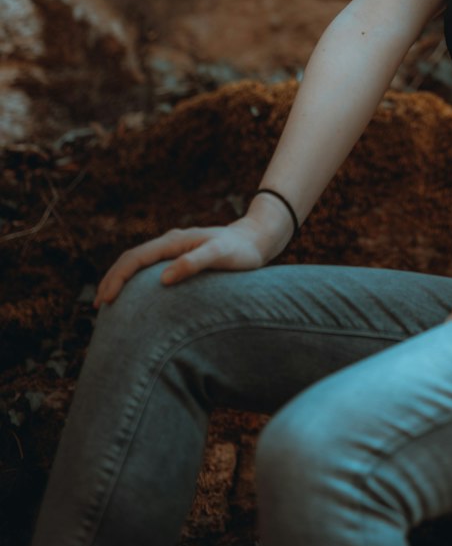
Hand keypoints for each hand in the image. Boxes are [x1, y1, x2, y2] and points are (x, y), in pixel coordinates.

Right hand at [93, 217, 274, 308]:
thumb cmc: (240, 250)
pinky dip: (136, 281)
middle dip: (113, 279)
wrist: (256, 240)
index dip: (118, 277)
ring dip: (121, 279)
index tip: (106, 299)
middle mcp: (170, 244)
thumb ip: (194, 262)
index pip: (136, 257)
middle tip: (99, 305)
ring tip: (108, 303)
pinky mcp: (180, 259)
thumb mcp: (220, 254)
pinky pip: (150, 268)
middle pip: (132, 259)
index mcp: (174, 241)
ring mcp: (174, 250)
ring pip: (139, 263)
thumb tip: (163, 278)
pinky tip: (135, 298)